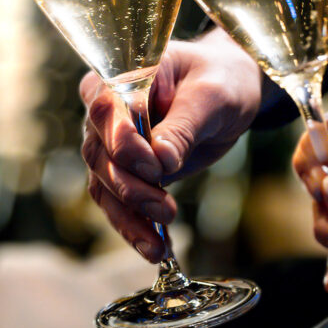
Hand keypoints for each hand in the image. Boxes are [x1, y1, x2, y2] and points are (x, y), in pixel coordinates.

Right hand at [80, 28, 265, 261]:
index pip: (106, 109)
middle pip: (99, 153)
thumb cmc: (219, 80)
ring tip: (159, 245)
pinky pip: (117, 203)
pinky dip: (133, 228)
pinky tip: (155, 250)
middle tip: (165, 208)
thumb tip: (162, 160)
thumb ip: (185, 124)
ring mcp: (111, 143)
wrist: (228, 92)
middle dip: (129, 187)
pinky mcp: (124, 171)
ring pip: (103, 184)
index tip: (156, 167)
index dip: (124, 142)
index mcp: (122, 76)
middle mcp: (106, 110)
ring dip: (129, 216)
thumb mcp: (212, 95)